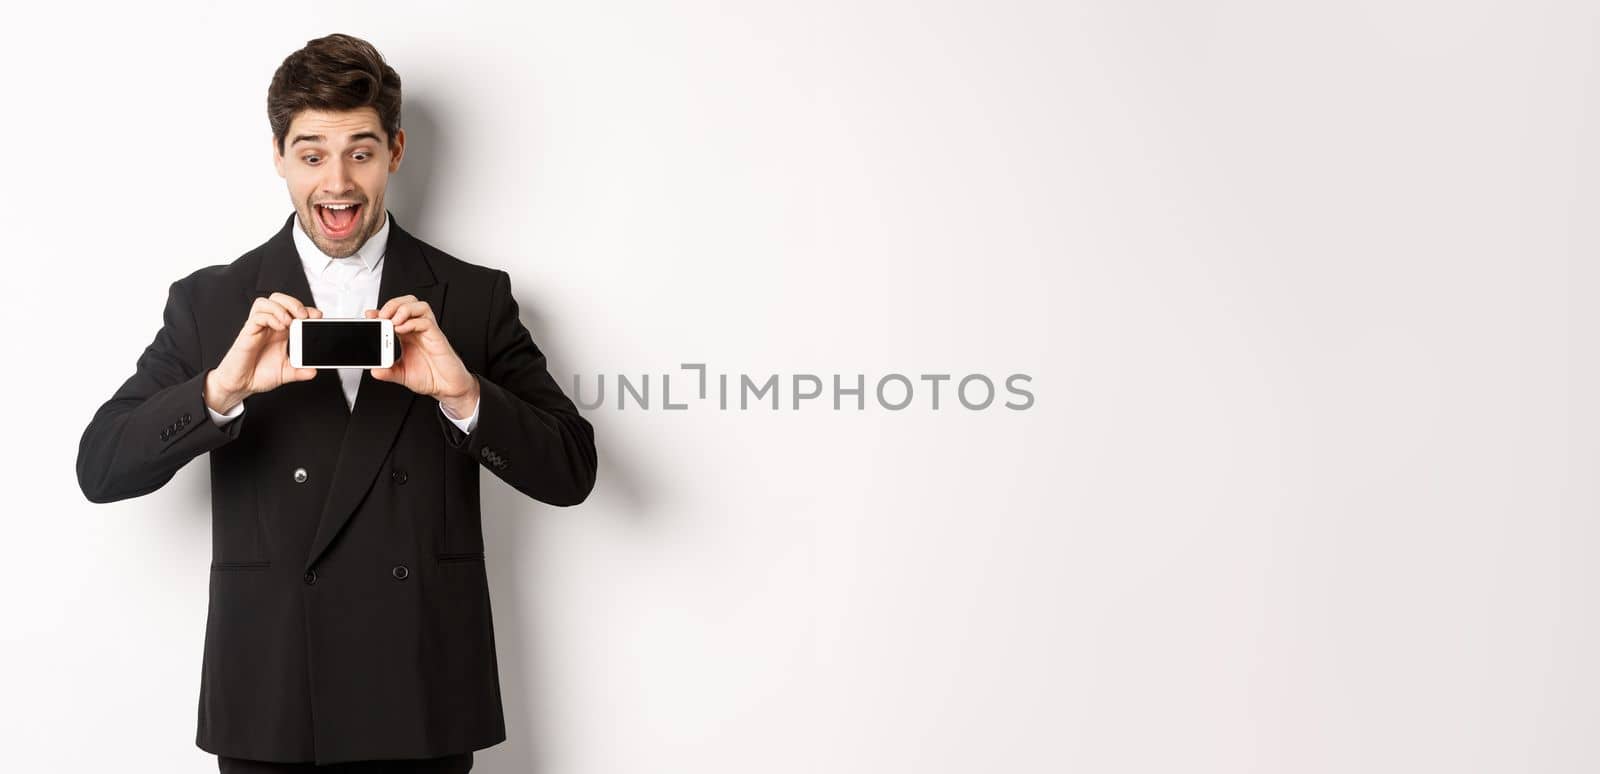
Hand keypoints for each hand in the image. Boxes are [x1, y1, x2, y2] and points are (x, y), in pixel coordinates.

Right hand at [205, 292, 321, 412]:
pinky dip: (271, 318)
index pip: (291, 309)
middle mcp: (268, 326)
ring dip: (281, 308)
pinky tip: (279, 328)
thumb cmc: (258, 374)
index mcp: (280, 332)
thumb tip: (313, 371)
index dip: (305, 308)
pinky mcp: (247, 333)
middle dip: (293, 302)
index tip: (316, 317)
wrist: (241, 385)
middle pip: (278, 299)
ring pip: (265, 302)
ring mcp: (257, 328)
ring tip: (290, 321)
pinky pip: (257, 317)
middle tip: (303, 316)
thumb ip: (300, 371)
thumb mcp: (286, 373)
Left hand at [366, 295, 478, 412]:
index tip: (369, 317)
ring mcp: (428, 331)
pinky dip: (412, 322)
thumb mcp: (402, 375)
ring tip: (392, 321)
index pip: (394, 313)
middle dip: (392, 305)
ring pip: (418, 305)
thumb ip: (388, 372)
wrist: (447, 387)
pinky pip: (426, 321)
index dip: (381, 311)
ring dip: (402, 309)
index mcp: (408, 335)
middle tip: (382, 317)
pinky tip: (402, 330)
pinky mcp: (437, 336)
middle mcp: (417, 329)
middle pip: (407, 302)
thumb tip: (375, 370)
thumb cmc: (430, 377)